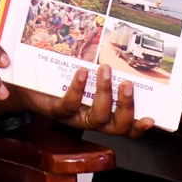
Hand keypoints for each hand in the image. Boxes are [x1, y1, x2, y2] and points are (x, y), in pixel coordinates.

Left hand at [7, 65, 153, 137]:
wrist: (30, 89)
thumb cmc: (63, 82)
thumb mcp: (88, 80)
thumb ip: (106, 74)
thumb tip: (126, 54)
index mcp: (103, 115)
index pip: (126, 128)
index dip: (138, 127)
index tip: (151, 118)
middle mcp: (91, 120)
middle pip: (115, 126)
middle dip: (125, 107)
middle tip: (128, 85)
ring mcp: (74, 117)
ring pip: (96, 116)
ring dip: (105, 93)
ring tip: (106, 70)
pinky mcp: (57, 111)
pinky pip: (70, 104)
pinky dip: (78, 88)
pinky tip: (83, 72)